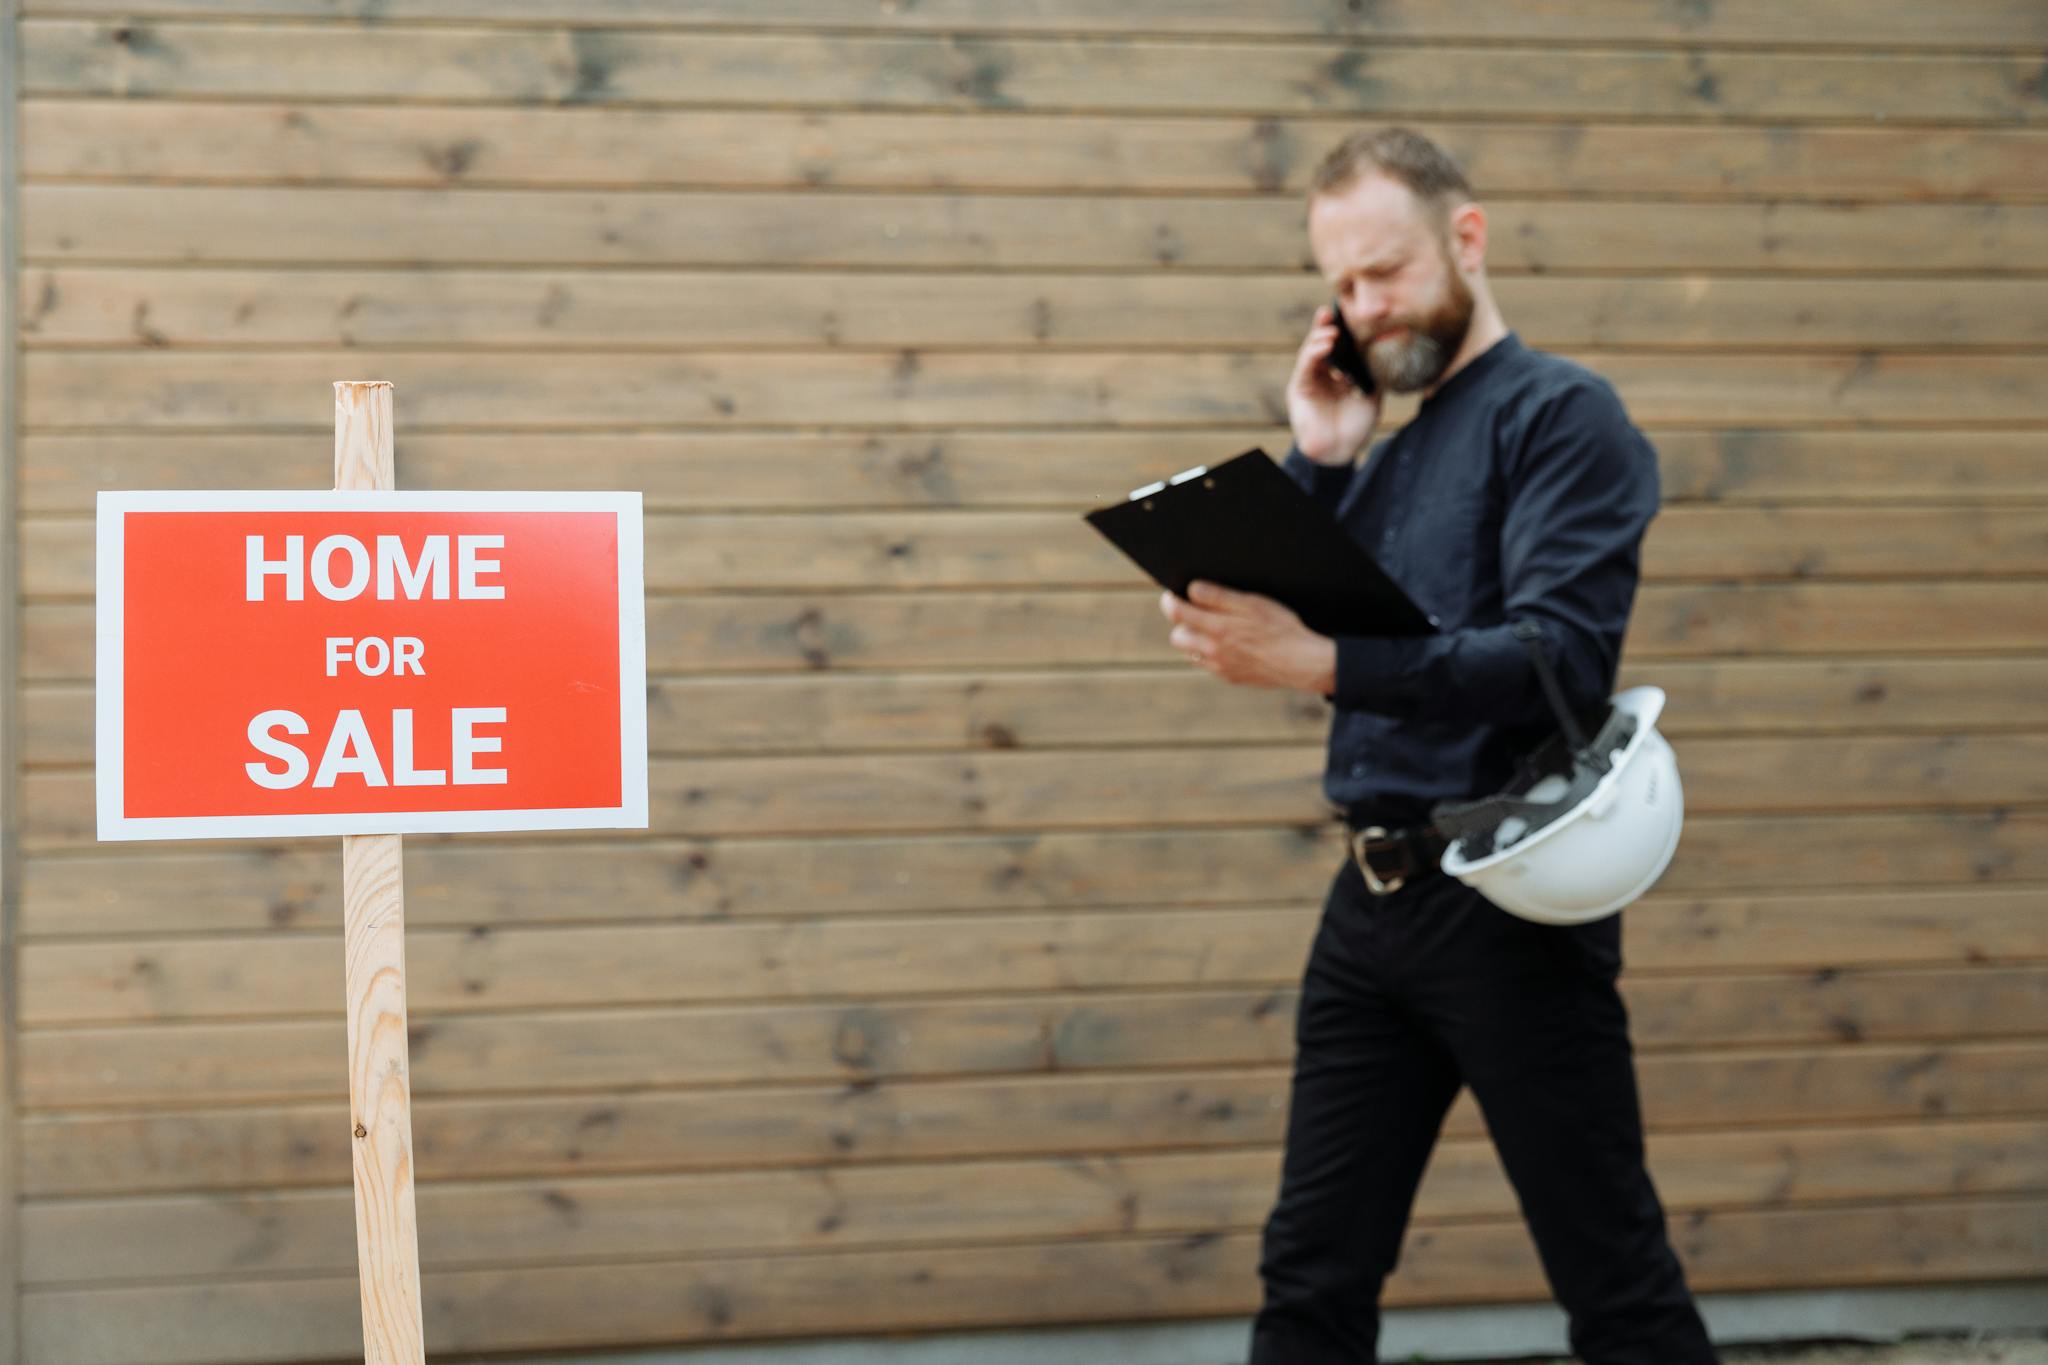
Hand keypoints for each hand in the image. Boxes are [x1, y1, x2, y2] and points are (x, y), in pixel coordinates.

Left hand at [1160, 582, 1337, 693]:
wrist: (1301, 662)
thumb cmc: (1280, 628)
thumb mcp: (1252, 602)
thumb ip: (1218, 596)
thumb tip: (1192, 589)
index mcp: (1216, 627)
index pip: (1176, 612)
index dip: (1170, 601)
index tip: (1172, 595)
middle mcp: (1212, 650)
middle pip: (1177, 637)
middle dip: (1181, 623)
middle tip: (1195, 613)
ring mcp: (1219, 667)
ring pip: (1191, 653)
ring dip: (1195, 640)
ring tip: (1214, 629)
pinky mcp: (1230, 677)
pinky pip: (1208, 666)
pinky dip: (1211, 655)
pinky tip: (1230, 646)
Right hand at [1287, 305, 1379, 466]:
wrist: (1341, 450)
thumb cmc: (1356, 424)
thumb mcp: (1372, 393)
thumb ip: (1374, 371)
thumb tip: (1387, 347)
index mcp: (1340, 371)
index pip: (1340, 345)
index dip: (1343, 329)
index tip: (1348, 312)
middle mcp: (1324, 372)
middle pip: (1322, 343)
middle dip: (1326, 326)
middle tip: (1332, 312)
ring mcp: (1311, 379)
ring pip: (1311, 351)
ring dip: (1320, 338)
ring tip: (1332, 331)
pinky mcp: (1299, 388)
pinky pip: (1306, 366)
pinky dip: (1314, 354)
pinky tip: (1325, 345)